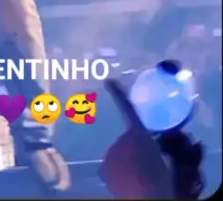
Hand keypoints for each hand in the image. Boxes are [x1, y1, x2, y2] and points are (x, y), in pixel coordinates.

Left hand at [100, 78, 173, 198]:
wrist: (146, 196)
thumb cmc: (161, 179)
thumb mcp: (165, 159)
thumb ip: (153, 147)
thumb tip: (151, 146)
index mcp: (138, 133)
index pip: (127, 108)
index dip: (117, 93)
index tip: (108, 81)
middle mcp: (121, 140)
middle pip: (126, 143)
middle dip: (131, 151)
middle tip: (143, 167)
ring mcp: (111, 154)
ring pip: (118, 157)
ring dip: (125, 163)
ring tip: (137, 177)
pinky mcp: (104, 168)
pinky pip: (110, 169)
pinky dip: (116, 174)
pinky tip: (126, 183)